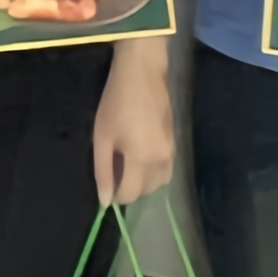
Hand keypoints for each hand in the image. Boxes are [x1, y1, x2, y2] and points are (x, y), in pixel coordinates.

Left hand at [93, 44, 175, 204]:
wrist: (142, 75)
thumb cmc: (116, 104)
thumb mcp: (102, 138)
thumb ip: (103, 171)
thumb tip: (105, 201)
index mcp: (142, 159)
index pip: (131, 194)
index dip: (115, 195)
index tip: (105, 184)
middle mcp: (162, 160)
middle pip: (147, 191)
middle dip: (129, 189)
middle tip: (113, 171)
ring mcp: (172, 151)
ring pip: (160, 183)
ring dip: (143, 182)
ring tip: (126, 165)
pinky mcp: (175, 143)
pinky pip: (167, 169)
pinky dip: (154, 172)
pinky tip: (139, 156)